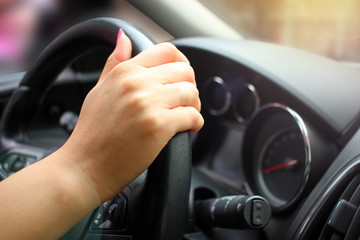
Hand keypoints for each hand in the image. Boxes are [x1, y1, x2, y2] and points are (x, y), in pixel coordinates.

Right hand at [56, 31, 203, 201]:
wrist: (85, 167)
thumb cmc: (91, 133)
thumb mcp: (99, 90)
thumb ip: (115, 62)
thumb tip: (124, 38)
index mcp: (125, 72)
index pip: (167, 51)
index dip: (181, 63)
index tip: (181, 78)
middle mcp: (137, 84)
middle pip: (184, 71)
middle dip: (190, 86)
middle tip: (185, 100)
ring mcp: (149, 104)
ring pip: (191, 93)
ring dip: (194, 105)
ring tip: (186, 115)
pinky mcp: (159, 126)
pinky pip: (193, 116)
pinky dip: (195, 123)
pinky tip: (188, 129)